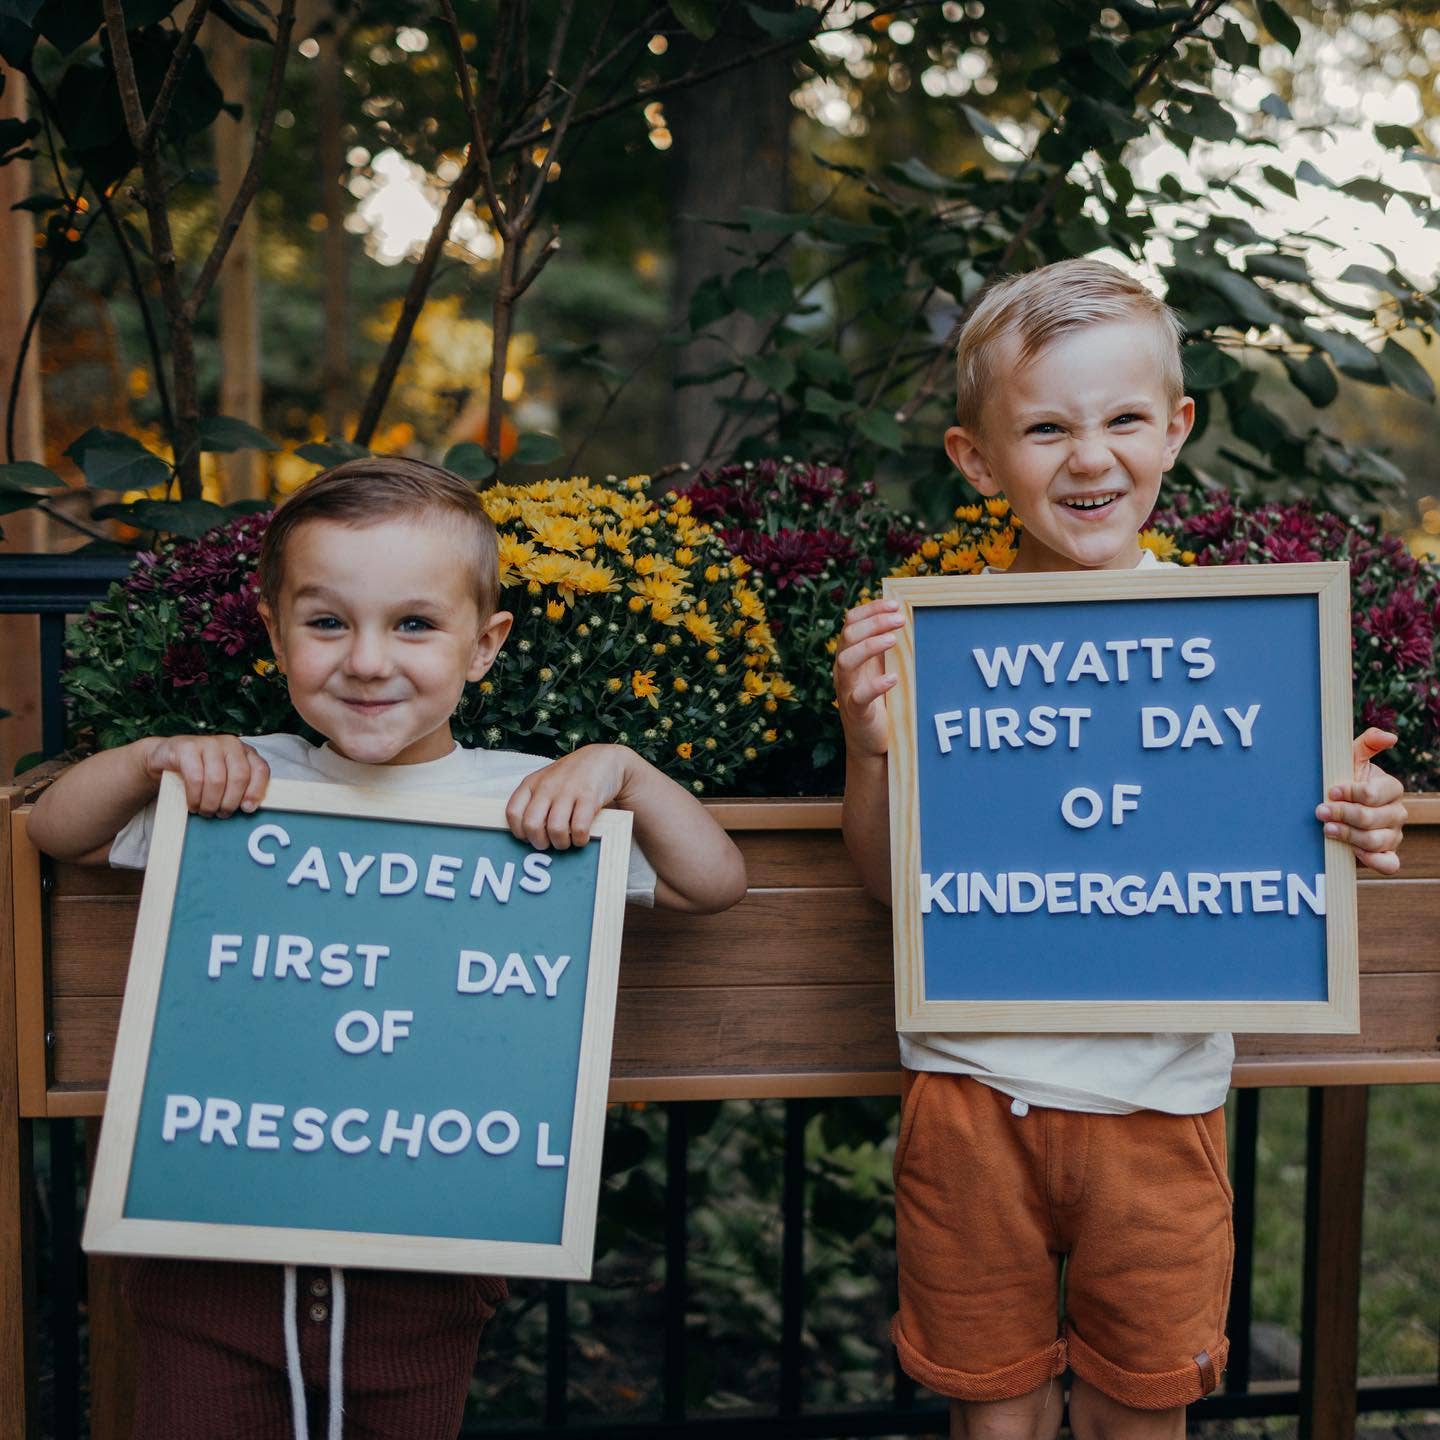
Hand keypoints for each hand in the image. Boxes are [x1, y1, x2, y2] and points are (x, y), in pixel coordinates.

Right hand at [142, 734, 269, 817]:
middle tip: (221, 814)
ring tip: (205, 811)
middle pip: (240, 777)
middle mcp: (230, 744)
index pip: (260, 770)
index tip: (247, 809)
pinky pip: (195, 778)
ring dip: (211, 803)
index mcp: (245, 751)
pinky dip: (195, 797)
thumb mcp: (224, 778)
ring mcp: (209, 743)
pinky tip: (193, 804)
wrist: (167, 757)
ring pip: (217, 780)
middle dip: (230, 802)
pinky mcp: (187, 747)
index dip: (256, 792)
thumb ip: (239, 788)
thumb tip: (249, 808)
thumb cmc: (201, 772)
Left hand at [506, 744, 629, 849]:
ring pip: (555, 829)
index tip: (530, 837)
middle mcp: (547, 786)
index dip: (520, 832)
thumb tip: (527, 833)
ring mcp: (568, 790)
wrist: (603, 758)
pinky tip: (582, 836)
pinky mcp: (589, 797)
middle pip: (531, 825)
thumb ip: (534, 801)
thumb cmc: (571, 776)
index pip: (513, 813)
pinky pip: (579, 828)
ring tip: (567, 841)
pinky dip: (580, 839)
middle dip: (540, 842)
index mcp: (532, 783)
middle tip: (549, 843)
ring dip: (561, 843)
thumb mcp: (546, 781)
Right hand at [833, 598, 904, 759]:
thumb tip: (907, 617)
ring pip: (846, 660)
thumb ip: (887, 647)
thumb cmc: (881, 700)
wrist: (872, 740)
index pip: (851, 622)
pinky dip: (876, 685)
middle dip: (874, 622)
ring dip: (869, 645)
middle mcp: (844, 669)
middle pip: (848, 635)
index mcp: (850, 654)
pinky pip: (860, 696)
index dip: (870, 609)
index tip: (895, 604)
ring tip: (893, 640)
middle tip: (900, 619)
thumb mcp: (883, 667)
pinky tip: (893, 678)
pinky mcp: (856, 711)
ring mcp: (847, 690)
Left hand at [1316, 728, 1406, 874]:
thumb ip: (1367, 744)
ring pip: (1375, 840)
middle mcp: (1396, 812)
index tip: (1330, 792)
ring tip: (1327, 829)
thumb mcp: (1351, 759)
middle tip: (1321, 812)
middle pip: (1371, 818)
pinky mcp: (1386, 854)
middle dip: (1342, 815)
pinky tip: (1353, 852)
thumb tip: (1390, 736)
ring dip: (1347, 835)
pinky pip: (1388, 864)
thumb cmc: (1344, 780)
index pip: (1373, 794)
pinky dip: (1373, 860)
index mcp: (1391, 788)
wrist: (1338, 810)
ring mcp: (1393, 835)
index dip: (1350, 793)